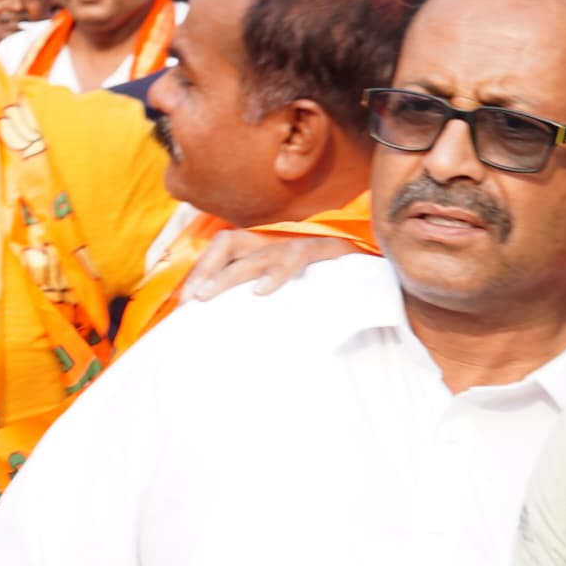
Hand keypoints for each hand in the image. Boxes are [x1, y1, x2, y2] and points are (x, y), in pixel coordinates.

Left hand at [182, 224, 366, 305]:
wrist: (381, 270)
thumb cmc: (330, 282)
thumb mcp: (290, 290)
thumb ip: (259, 299)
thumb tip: (223, 325)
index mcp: (266, 246)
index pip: (222, 248)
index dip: (200, 269)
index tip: (184, 301)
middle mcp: (279, 239)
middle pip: (231, 242)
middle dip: (206, 269)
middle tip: (191, 299)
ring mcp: (302, 242)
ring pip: (259, 252)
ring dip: (230, 274)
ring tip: (209, 296)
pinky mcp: (328, 250)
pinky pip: (297, 256)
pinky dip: (277, 274)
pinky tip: (261, 292)